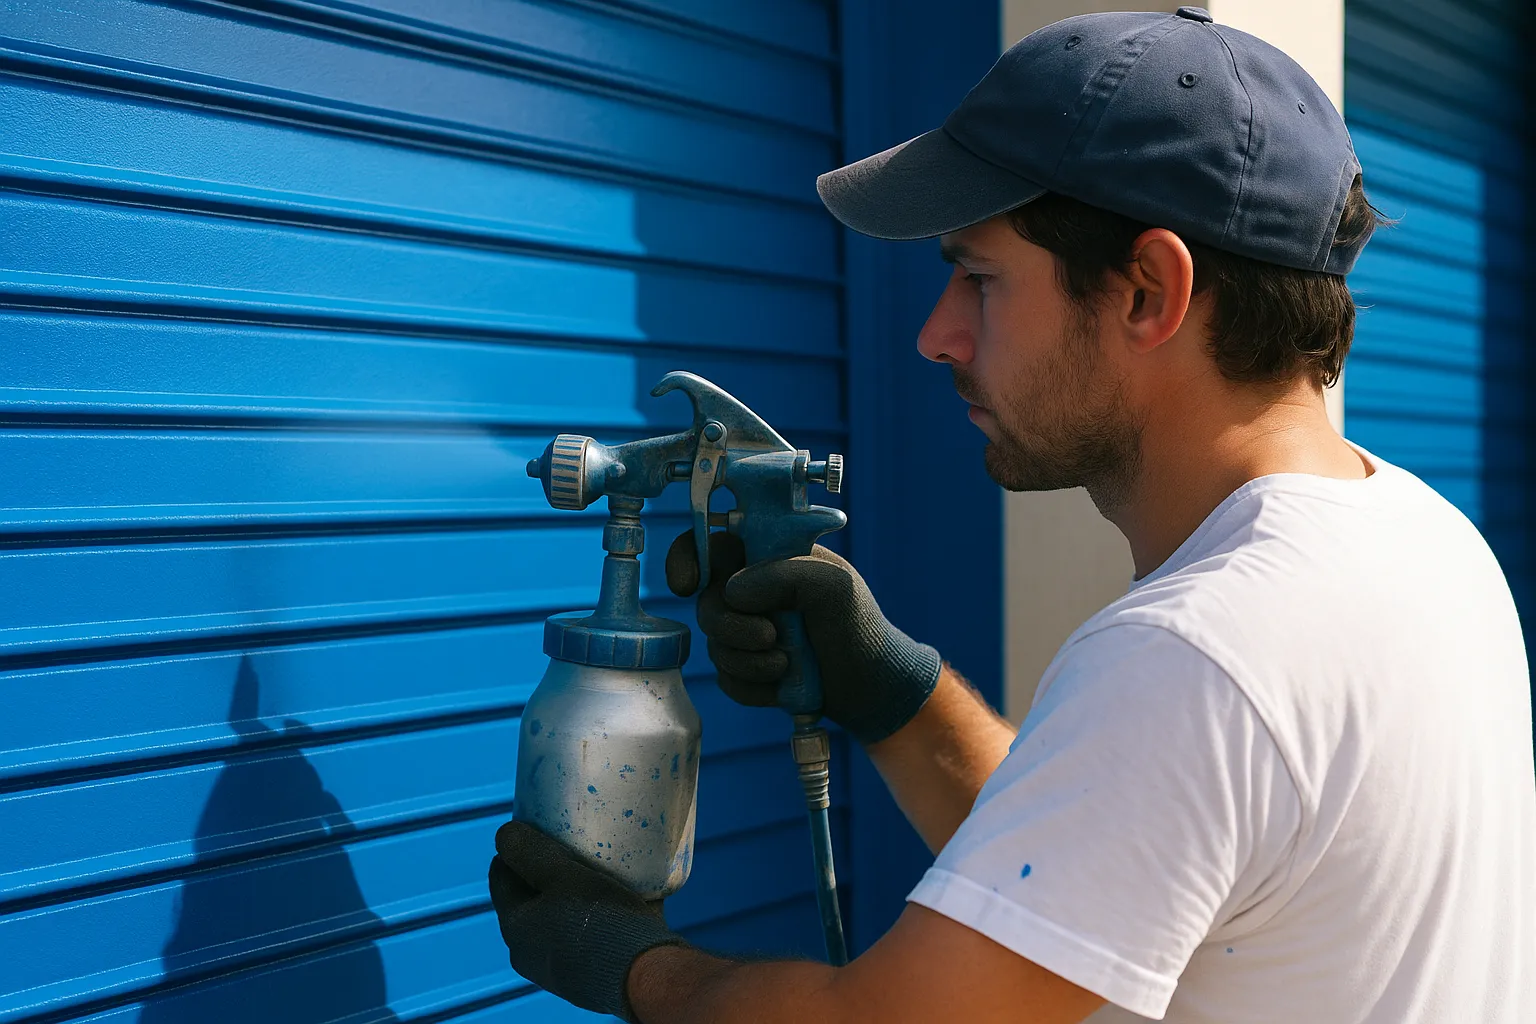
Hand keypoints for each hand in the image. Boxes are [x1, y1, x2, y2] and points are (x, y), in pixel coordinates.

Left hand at [488, 820, 687, 1020]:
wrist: (643, 975)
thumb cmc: (599, 920)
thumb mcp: (562, 875)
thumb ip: (529, 852)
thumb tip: (504, 834)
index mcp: (515, 926)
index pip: (501, 876)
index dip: (515, 848)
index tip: (536, 827)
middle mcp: (530, 952)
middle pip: (529, 898)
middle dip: (543, 871)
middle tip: (568, 845)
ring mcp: (558, 966)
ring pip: (557, 917)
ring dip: (569, 893)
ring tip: (594, 869)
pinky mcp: (587, 974)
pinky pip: (583, 932)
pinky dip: (591, 913)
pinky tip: (615, 898)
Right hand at [665, 531, 941, 743]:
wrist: (871, 685)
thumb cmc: (857, 624)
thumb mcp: (832, 586)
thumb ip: (784, 575)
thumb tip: (732, 590)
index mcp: (766, 558)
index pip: (709, 544)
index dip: (686, 558)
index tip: (688, 585)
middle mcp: (750, 591)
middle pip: (706, 602)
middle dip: (731, 626)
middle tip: (770, 637)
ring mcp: (746, 631)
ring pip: (714, 645)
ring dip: (748, 661)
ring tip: (787, 664)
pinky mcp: (747, 669)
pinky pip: (726, 679)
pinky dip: (751, 686)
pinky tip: (781, 685)